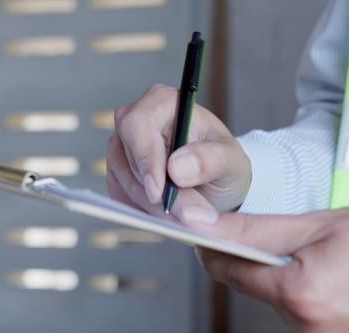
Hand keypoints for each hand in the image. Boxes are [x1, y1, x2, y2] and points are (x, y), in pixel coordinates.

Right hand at [106, 84, 251, 223]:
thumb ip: (210, 160)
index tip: (159, 192)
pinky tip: (168, 212)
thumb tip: (176, 167)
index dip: (146, 159)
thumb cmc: (223, 163)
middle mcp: (136, 119)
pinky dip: (143, 209)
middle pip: (126, 156)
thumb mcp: (231, 161)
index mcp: (163, 102)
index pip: (138, 125)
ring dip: (152, 204)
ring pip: (123, 180)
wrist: (215, 183)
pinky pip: (120, 194)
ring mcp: (121, 145)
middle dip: (152, 192)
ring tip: (184, 212)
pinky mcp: (116, 171)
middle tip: (181, 214)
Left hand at [194, 207, 348, 332]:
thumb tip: (207, 228)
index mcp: (302, 292)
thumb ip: (258, 231)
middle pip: (271, 299)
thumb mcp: (324, 223)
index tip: (218, 241)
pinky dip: (333, 327)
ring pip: (296, 324)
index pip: (235, 272)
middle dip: (286, 276)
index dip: (224, 253)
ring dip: (310, 303)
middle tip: (327, 256)